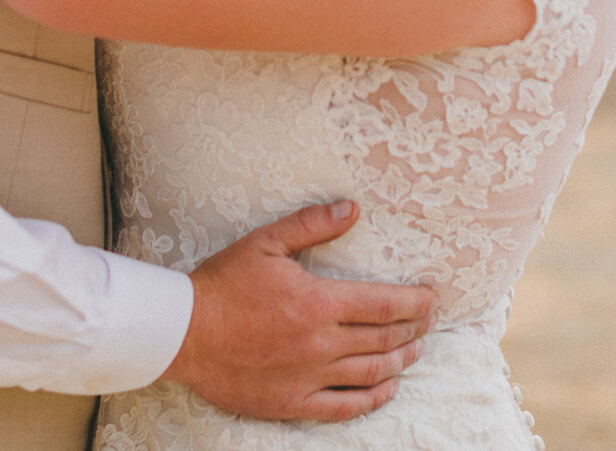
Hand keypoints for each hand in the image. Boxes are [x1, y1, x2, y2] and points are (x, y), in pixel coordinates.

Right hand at [162, 201, 437, 421]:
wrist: (183, 333)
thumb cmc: (223, 284)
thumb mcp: (266, 242)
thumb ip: (312, 224)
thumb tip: (352, 208)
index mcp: (320, 302)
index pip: (386, 305)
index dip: (416, 303)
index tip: (432, 298)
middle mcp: (322, 343)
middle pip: (385, 339)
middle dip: (414, 329)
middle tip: (429, 322)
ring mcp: (310, 376)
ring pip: (372, 372)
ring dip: (400, 361)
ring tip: (415, 351)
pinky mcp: (293, 402)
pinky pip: (345, 406)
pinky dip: (373, 398)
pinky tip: (387, 389)